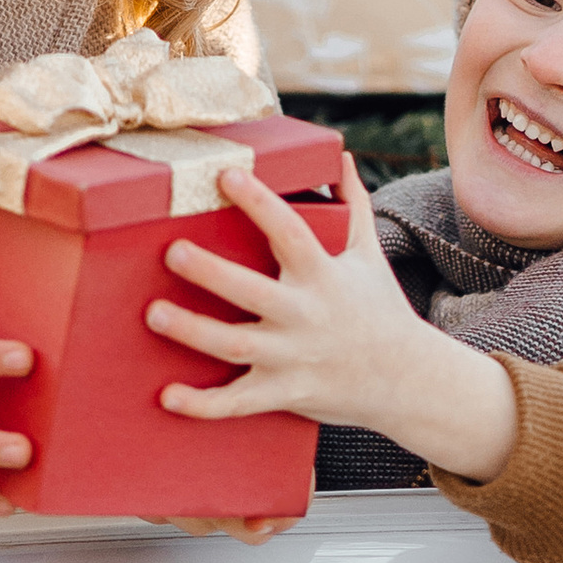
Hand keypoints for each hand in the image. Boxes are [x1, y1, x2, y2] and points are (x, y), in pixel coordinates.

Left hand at [147, 162, 520, 484]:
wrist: (408, 380)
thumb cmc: (382, 312)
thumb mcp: (370, 256)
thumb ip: (353, 205)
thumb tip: (345, 158)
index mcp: (323, 276)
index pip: (288, 232)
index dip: (258, 203)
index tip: (225, 175)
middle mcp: (306, 316)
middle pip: (251, 292)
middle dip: (210, 273)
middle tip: (172, 252)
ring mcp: (293, 358)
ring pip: (235, 346)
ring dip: (192, 331)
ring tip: (154, 313)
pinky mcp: (285, 393)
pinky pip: (238, 403)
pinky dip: (202, 405)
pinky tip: (167, 396)